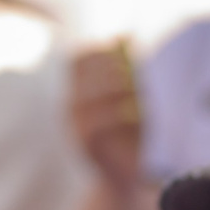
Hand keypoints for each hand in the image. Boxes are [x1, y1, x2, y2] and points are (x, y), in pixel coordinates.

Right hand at [71, 46, 143, 188]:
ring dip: (115, 89)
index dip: (100, 50)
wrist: (131, 175)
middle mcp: (72, 106)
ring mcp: (75, 125)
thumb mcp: (135, 96)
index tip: (124, 52)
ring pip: (88, 96)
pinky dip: (117, 113)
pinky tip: (135, 113)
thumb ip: (129, 68)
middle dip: (110, 68)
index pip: (78, 59)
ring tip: (137, 93)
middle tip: (133, 72)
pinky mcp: (85, 144)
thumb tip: (127, 35)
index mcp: (80, 90)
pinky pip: (96, 122)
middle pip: (83, 75)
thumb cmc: (135, 132)